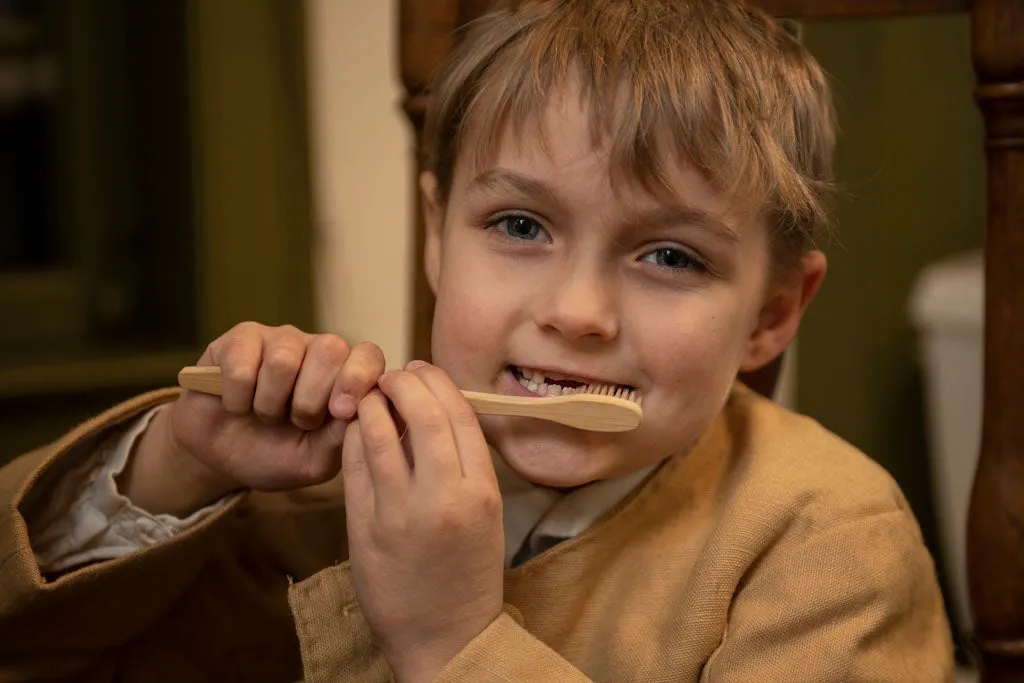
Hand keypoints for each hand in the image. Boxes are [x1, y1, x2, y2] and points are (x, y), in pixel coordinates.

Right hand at [120, 322, 385, 515]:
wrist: (221, 459)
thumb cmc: (276, 455)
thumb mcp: (315, 460)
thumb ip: (341, 437)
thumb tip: (359, 410)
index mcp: (345, 375)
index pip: (369, 355)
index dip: (358, 378)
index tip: (341, 411)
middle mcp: (316, 350)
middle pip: (330, 349)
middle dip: (310, 399)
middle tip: (296, 421)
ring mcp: (279, 340)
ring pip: (284, 358)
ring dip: (271, 402)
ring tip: (265, 416)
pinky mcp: (239, 340)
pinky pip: (241, 363)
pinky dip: (238, 398)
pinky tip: (237, 405)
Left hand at [342, 361, 504, 681]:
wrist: (445, 636)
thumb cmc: (467, 571)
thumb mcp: (484, 513)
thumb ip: (462, 463)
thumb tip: (431, 409)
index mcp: (481, 491)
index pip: (460, 414)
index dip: (437, 382)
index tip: (422, 370)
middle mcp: (444, 497)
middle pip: (422, 414)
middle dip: (404, 383)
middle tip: (392, 376)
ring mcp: (400, 513)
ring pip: (380, 434)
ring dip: (372, 404)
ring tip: (369, 396)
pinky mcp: (365, 528)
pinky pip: (355, 466)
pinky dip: (354, 437)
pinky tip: (356, 428)